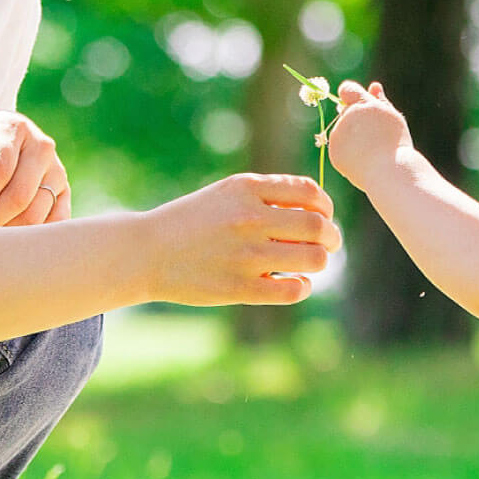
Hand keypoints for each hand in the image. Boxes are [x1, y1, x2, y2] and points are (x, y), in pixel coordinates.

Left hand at [0, 110, 70, 225]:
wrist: (11, 135)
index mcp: (14, 128)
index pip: (0, 169)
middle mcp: (42, 147)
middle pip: (20, 195)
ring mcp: (57, 170)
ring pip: (36, 212)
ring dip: (10, 232)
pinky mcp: (65, 190)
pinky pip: (55, 221)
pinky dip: (33, 236)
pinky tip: (13, 240)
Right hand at [139, 174, 340, 305]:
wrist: (146, 252)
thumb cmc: (192, 221)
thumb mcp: (226, 193)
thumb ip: (268, 194)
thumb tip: (319, 208)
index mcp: (247, 189)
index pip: (311, 194)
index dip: (326, 208)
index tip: (323, 217)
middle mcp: (250, 218)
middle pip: (319, 227)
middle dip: (332, 237)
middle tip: (328, 244)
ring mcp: (246, 255)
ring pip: (314, 259)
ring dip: (319, 262)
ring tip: (308, 264)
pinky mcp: (240, 288)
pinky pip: (294, 290)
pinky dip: (301, 287)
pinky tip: (291, 283)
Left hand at [327, 80, 425, 190]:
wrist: (389, 172)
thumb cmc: (395, 144)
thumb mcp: (392, 118)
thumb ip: (380, 101)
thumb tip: (374, 86)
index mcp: (363, 105)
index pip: (348, 90)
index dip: (350, 94)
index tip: (353, 99)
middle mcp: (347, 117)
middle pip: (345, 112)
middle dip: (356, 119)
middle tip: (375, 134)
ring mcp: (338, 135)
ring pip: (342, 131)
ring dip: (353, 137)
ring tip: (371, 149)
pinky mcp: (334, 152)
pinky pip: (339, 148)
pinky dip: (348, 152)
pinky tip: (363, 159)